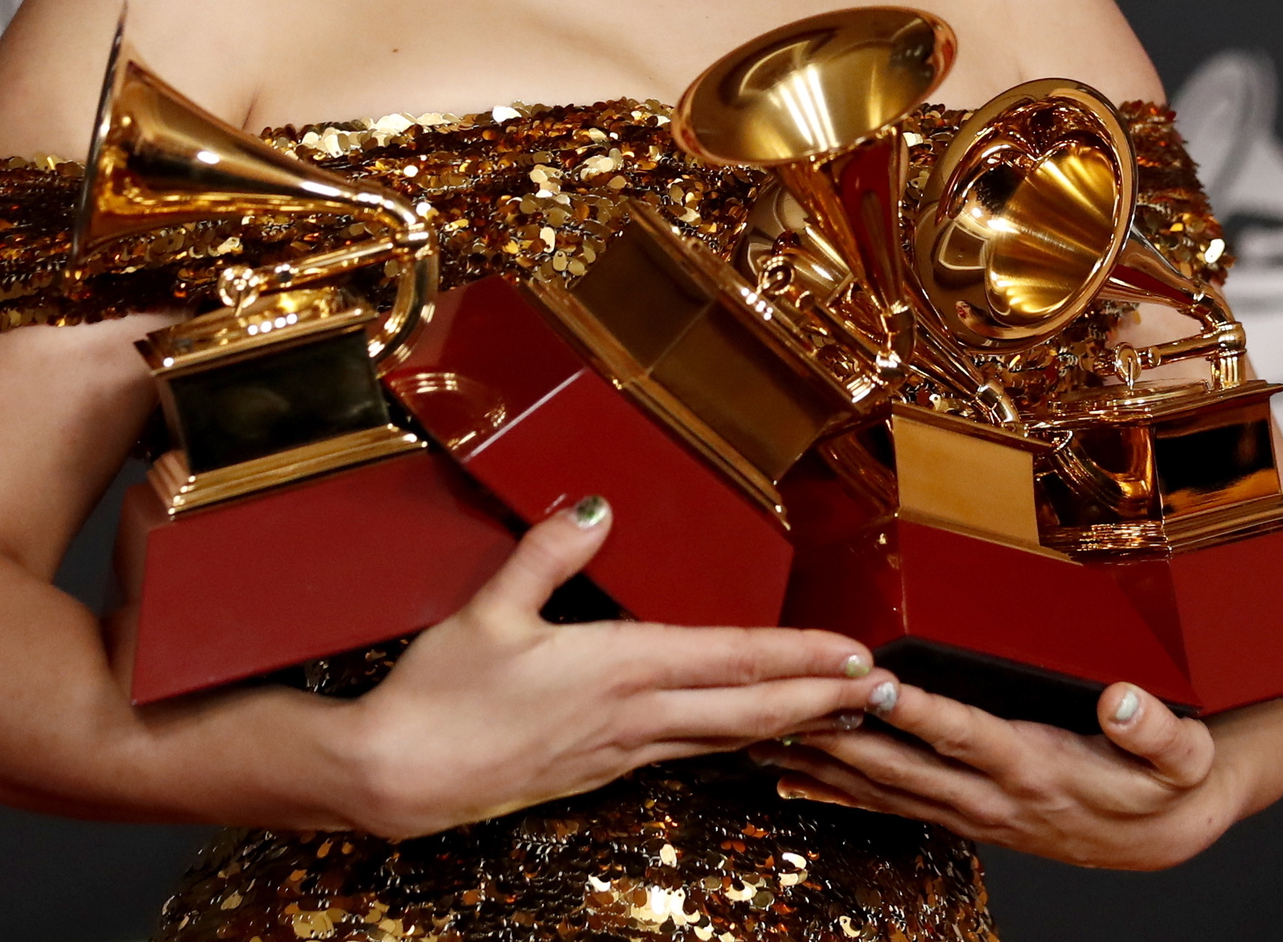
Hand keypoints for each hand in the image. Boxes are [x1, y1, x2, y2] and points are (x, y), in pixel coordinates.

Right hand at [334, 498, 897, 840]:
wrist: (398, 778)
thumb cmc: (439, 694)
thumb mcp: (488, 609)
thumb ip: (547, 552)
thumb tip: (596, 505)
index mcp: (616, 668)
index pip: (731, 659)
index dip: (801, 656)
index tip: (856, 651)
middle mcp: (633, 716)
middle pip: (751, 711)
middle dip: (824, 699)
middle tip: (884, 692)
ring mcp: (622, 752)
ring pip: (728, 738)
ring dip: (791, 724)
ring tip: (841, 712)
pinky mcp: (604, 771)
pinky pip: (690, 753)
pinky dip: (737, 741)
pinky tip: (753, 736)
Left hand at [749, 675, 1282, 870]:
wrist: (1163, 834)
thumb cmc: (1167, 783)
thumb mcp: (1182, 754)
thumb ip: (1155, 728)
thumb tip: (1124, 701)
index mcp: (1038, 768)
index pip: (968, 735)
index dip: (920, 711)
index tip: (875, 682)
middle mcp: (993, 797)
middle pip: (904, 767)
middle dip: (841, 738)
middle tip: (786, 709)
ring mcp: (972, 812)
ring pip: (884, 789)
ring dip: (824, 766)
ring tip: (764, 740)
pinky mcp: (963, 816)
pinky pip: (890, 807)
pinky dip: (839, 794)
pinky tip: (794, 781)